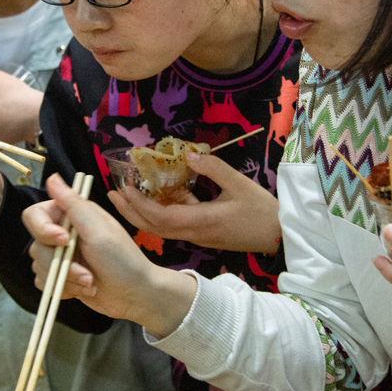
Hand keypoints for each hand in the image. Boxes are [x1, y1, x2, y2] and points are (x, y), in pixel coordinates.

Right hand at [25, 174, 196, 334]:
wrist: (134, 294)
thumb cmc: (122, 259)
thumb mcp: (98, 230)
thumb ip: (73, 204)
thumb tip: (52, 177)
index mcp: (71, 215)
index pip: (35, 215)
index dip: (43, 229)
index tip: (64, 241)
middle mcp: (63, 232)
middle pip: (36, 246)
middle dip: (61, 264)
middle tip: (86, 274)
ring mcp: (61, 256)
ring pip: (39, 267)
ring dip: (66, 279)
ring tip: (89, 283)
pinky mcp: (61, 276)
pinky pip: (44, 283)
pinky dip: (63, 289)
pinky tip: (83, 290)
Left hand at [108, 151, 280, 252]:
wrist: (279, 236)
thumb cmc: (261, 210)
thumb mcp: (239, 183)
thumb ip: (212, 167)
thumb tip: (186, 154)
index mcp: (201, 221)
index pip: (160, 217)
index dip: (139, 204)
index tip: (125, 187)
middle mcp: (194, 232)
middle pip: (153, 227)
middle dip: (130, 211)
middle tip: (113, 194)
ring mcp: (198, 236)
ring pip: (162, 228)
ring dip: (142, 213)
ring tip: (126, 196)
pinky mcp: (203, 234)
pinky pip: (175, 225)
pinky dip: (161, 212)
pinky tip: (158, 196)